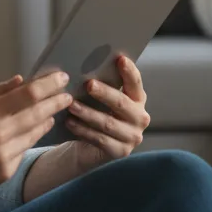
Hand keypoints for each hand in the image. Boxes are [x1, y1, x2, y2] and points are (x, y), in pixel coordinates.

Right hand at [0, 71, 72, 195]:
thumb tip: (21, 81)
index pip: (28, 95)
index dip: (49, 85)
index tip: (61, 77)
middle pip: (38, 115)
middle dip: (56, 103)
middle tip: (67, 95)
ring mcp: (3, 157)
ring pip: (35, 134)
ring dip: (45, 121)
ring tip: (51, 112)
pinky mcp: (5, 173)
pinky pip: (23, 151)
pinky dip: (28, 140)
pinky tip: (28, 132)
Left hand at [66, 54, 149, 172]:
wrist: (90, 146)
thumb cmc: (95, 113)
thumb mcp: (100, 98)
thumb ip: (100, 84)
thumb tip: (85, 65)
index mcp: (138, 99)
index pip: (135, 83)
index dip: (129, 71)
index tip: (120, 58)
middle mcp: (141, 118)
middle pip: (122, 103)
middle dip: (104, 93)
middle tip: (88, 84)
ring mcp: (133, 137)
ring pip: (108, 123)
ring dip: (88, 113)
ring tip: (71, 104)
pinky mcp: (120, 152)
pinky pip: (99, 139)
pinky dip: (83, 130)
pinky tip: (69, 122)